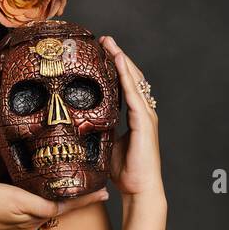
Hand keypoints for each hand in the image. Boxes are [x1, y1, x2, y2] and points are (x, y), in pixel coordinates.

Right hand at [0, 178, 108, 229]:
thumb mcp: (18, 200)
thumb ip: (42, 204)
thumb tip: (63, 204)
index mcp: (38, 217)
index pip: (68, 206)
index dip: (86, 198)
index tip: (105, 192)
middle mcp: (33, 221)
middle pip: (61, 208)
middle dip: (76, 197)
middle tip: (93, 182)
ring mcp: (22, 221)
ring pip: (49, 207)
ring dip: (61, 197)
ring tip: (72, 182)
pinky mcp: (12, 217)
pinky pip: (35, 207)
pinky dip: (44, 198)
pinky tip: (43, 188)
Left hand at [98, 34, 164, 200]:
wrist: (140, 189)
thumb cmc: (125, 172)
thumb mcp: (107, 145)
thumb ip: (101, 130)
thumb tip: (83, 123)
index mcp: (135, 116)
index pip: (125, 86)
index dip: (116, 68)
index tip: (103, 52)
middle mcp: (143, 112)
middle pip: (131, 77)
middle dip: (118, 56)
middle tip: (105, 39)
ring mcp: (145, 115)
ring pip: (134, 80)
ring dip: (122, 60)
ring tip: (110, 43)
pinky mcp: (144, 122)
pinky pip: (134, 93)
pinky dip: (126, 76)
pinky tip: (118, 62)